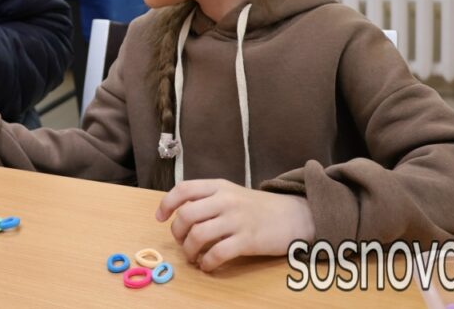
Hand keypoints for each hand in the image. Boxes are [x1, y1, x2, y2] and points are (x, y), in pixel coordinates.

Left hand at [155, 179, 315, 269]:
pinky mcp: (248, 240)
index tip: (160, 218)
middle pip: (186, 214)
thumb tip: (178, 212)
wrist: (294, 216)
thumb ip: (208, 199)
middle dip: (177, 233)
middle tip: (182, 242)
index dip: (167, 204)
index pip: (184, 189)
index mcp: (219, 186)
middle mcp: (226, 200)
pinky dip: (207, 263)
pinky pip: (217, 253)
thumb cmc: (258, 208)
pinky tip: (208, 265)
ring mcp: (237, 219)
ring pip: (198, 235)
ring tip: (193, 257)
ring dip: (189, 251)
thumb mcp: (232, 194)